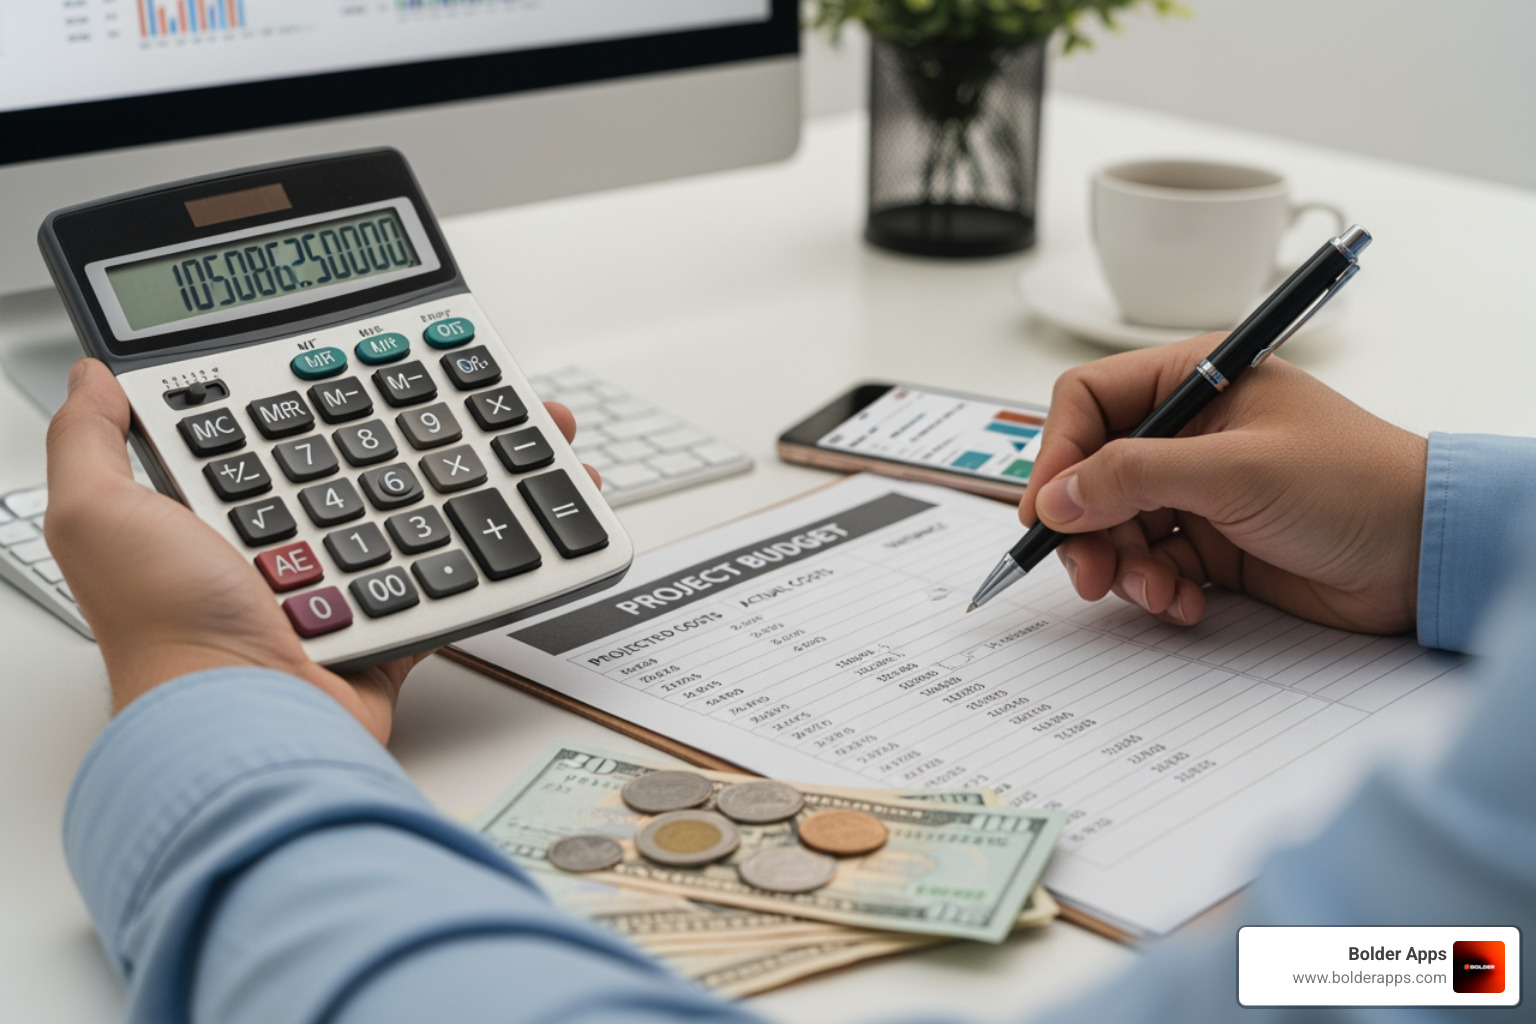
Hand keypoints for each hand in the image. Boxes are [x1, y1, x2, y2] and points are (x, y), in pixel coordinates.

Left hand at [45, 359, 595, 742]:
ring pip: (428, 509)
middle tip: (473, 384)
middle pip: (374, 460)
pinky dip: (503, 546)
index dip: (331, 391)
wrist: (247, 726)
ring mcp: (348, 586)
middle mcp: (288, 547)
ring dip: (482, 467)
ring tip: (530, 430)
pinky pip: (457, 575)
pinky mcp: (396, 626)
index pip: (285, 430)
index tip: (375, 354)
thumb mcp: (98, 516)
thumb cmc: (169, 634)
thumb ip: (90, 440)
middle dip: (430, 418)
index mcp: (224, 515)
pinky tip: (534, 510)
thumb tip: (92, 377)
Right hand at [1019, 334, 1427, 633]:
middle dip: (1086, 527)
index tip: (1048, 510)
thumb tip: (1057, 496)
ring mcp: (1198, 489)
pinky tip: (1185, 602)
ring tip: (1156, 592)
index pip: (1089, 402)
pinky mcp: (1212, 542)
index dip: (1059, 454)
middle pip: (1092, 473)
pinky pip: (1150, 564)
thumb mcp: (1236, 470)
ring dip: (1123, 566)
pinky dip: (1155, 588)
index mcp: (1196, 382)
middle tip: (1090, 573)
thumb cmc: (1358, 485)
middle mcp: (1189, 431)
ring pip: (1114, 526)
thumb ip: (1135, 476)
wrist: (1425, 555)